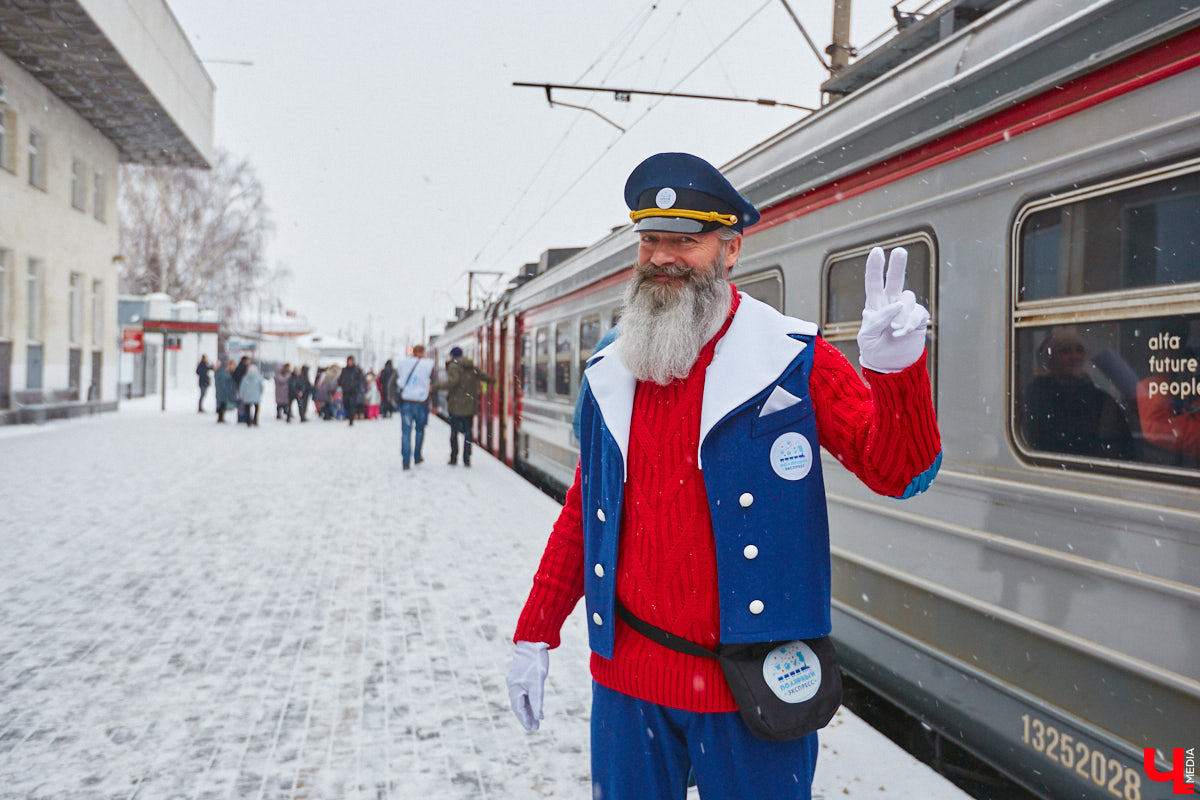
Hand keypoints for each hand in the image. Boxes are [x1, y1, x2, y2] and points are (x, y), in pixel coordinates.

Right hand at [507, 641, 549, 730]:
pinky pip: (522, 692)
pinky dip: (528, 700)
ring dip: (528, 709)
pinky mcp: (520, 675)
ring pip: (521, 699)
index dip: (525, 720)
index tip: (532, 729)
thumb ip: (537, 700)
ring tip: (536, 719)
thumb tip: (539, 717)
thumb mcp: (538, 683)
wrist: (532, 642)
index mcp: (515, 688)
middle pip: (518, 705)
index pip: (519, 709)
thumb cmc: (535, 662)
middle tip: (534, 727)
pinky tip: (534, 703)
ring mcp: (515, 680)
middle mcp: (512, 685)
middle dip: (526, 717)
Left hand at [856, 246, 929, 372]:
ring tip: (893, 330)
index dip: (875, 268)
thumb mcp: (866, 337)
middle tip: (899, 251)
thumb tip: (895, 304)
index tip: (877, 252)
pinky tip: (901, 334)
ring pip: (907, 299)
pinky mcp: (918, 319)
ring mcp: (906, 311)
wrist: (890, 366)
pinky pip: (917, 314)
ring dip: (901, 314)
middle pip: (895, 280)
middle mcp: (891, 303)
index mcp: (875, 305)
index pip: (874, 283)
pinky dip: (910, 324)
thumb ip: (877, 320)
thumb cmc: (874, 350)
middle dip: (897, 265)